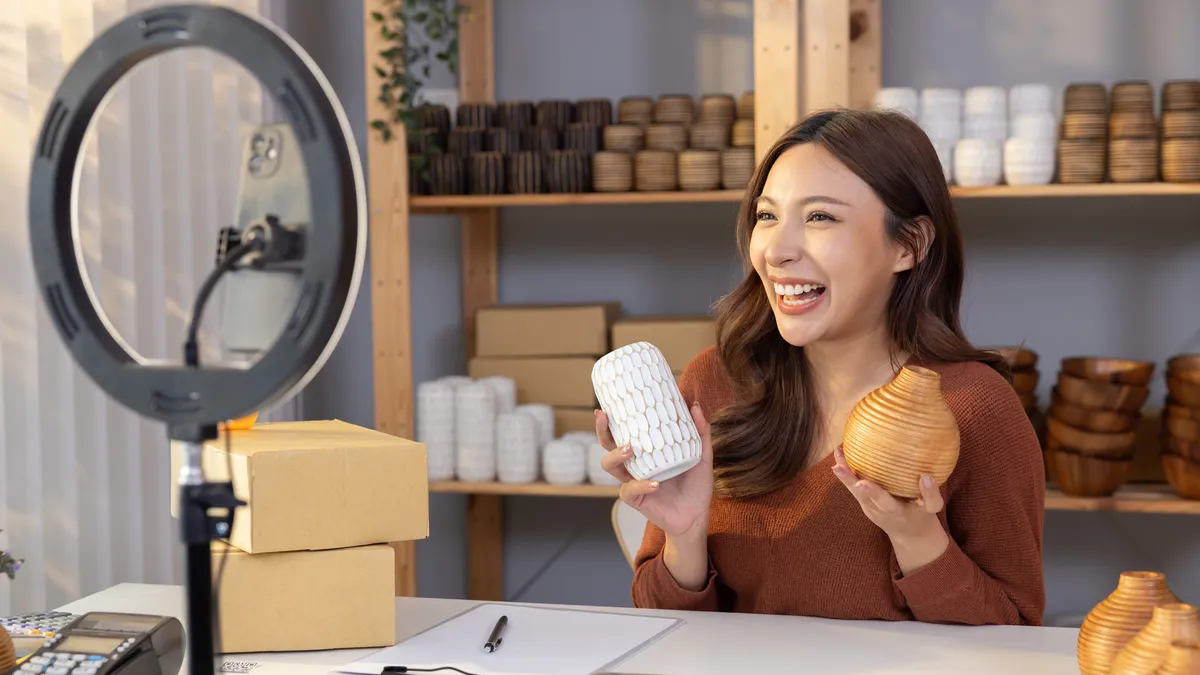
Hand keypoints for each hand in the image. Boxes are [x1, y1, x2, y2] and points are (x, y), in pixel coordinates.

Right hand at [596, 402, 713, 539]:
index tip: (606, 407)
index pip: (624, 432)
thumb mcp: (701, 456)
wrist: (698, 515)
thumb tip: (695, 406)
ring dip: (616, 455)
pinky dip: (640, 485)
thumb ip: (700, 432)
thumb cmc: (696, 485)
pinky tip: (655, 484)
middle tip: (604, 418)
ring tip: (630, 450)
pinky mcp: (636, 499)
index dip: (612, 420)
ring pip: (610, 466)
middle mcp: (635, 464)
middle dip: (602, 431)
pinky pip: (629, 490)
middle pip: (607, 446)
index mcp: (646, 451)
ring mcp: (633, 481)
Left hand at [832, 444, 948, 574]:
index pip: (884, 503)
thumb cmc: (921, 516)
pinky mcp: (863, 501)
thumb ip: (932, 495)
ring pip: (852, 489)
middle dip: (849, 481)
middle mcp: (877, 510)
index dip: (874, 492)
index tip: (862, 482)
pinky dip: (846, 471)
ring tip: (838, 452)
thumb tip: (926, 476)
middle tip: (837, 467)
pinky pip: (852, 485)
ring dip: (843, 472)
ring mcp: (868, 506)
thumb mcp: (932, 510)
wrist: (909, 533)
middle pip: (860, 496)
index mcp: (895, 512)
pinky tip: (841, 453)